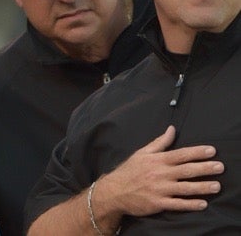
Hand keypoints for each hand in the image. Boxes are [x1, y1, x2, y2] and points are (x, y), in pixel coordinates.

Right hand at [97, 125, 223, 217]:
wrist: (114, 191)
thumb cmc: (129, 171)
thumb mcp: (142, 153)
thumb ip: (159, 142)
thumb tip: (172, 129)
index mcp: (157, 160)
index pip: (180, 154)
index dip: (197, 152)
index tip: (211, 151)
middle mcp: (160, 174)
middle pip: (186, 170)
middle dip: (205, 168)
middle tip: (220, 167)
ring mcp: (159, 189)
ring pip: (185, 188)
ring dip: (202, 187)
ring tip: (216, 186)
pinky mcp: (157, 203)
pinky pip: (177, 204)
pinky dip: (190, 204)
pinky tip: (202, 204)